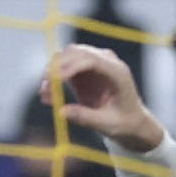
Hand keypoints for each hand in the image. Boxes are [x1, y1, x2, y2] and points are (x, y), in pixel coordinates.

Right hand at [45, 45, 166, 153]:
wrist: (131, 122)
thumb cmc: (124, 123)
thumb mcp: (107, 124)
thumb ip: (85, 117)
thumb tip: (61, 111)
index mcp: (117, 72)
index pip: (92, 59)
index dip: (72, 65)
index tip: (55, 78)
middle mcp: (105, 62)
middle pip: (76, 52)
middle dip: (58, 66)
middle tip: (45, 85)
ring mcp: (94, 65)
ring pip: (67, 57)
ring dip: (53, 72)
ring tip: (44, 93)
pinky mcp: (83, 72)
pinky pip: (64, 70)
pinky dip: (54, 80)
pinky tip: (47, 96)